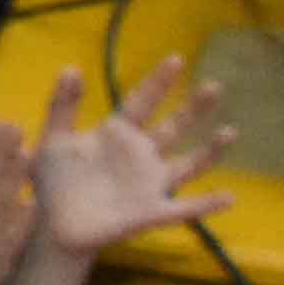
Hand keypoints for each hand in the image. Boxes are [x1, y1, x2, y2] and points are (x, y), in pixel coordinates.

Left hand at [20, 57, 231, 265]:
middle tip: (214, 86)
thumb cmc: (55, 182)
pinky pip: (185, 208)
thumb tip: (70, 67)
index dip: (158, 82)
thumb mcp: (54, 139)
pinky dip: (207, 204)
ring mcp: (150, 184)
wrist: (55, 226)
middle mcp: (140, 155)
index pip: (142, 102)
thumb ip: (62, 105)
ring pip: (188, 164)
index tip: (176, 58)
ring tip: (229, 132)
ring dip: (210, 151)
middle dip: (193, 108)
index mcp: (117, 134)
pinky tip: (229, 197)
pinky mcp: (152, 213)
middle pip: (173, 127)